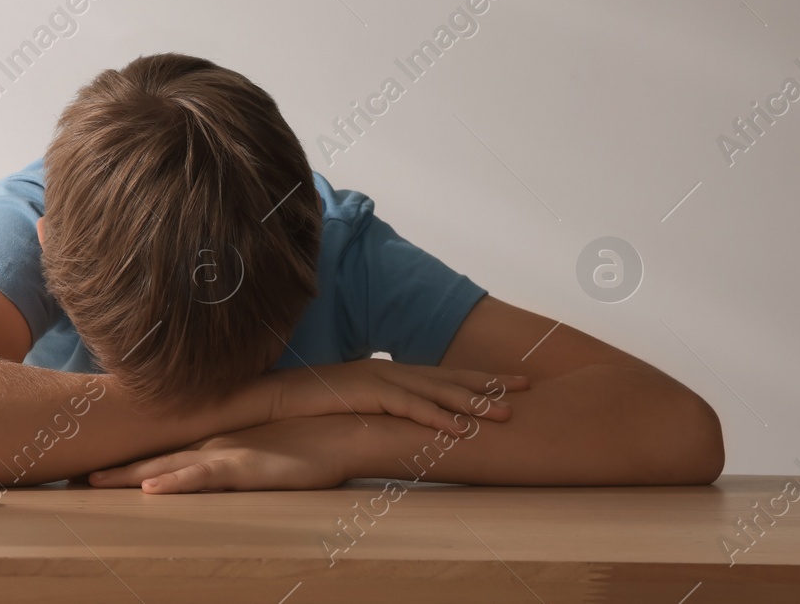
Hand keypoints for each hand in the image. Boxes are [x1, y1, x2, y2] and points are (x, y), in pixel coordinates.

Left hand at [88, 416, 359, 492]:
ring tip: (94, 483)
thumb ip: (231, 458)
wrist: (340, 429)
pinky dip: (177, 483)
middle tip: (71, 477)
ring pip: (167, 467)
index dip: (121, 458)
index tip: (85, 467)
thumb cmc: (303, 442)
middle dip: (111, 468)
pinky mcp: (244, 467)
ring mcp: (224, 454)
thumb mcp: (258, 452)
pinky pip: (204, 477)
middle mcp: (208, 444)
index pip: (157, 451)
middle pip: (150, 458)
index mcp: (208, 441)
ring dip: (129, 476)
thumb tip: (205, 469)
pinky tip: (152, 491)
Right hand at [264, 360, 525, 435]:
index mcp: (388, 373)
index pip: (440, 375)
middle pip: (448, 377)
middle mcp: (389, 371)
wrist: (271, 396)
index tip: (510, 383)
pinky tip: (460, 429)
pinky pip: (409, 407)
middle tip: (528, 387)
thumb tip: (399, 426)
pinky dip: (437, 417)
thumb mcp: (351, 406)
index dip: (477, 379)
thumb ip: (378, 411)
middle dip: (490, 382)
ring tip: (507, 414)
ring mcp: (379, 379)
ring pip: (436, 391)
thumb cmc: (308, 406)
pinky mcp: (366, 392)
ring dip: (473, 402)